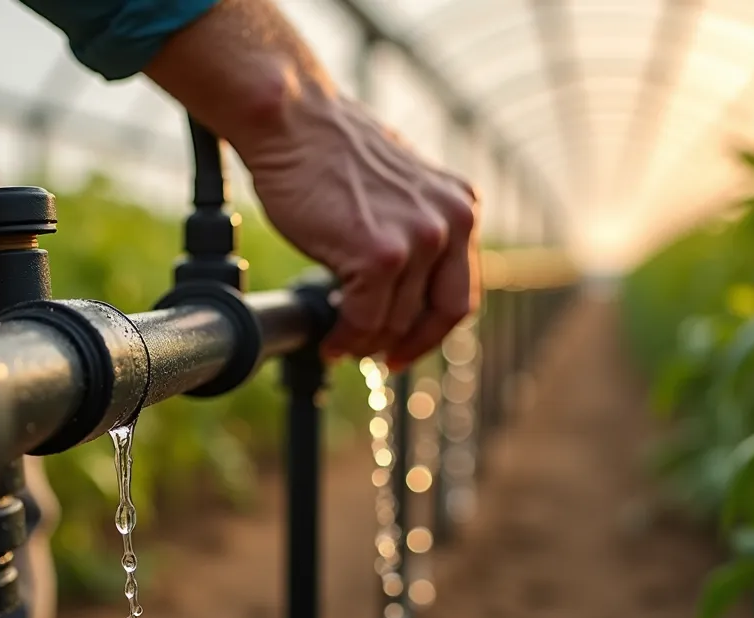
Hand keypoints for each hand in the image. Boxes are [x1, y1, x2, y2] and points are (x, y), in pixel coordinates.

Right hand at [142, 0, 480, 367]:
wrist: (292, 123)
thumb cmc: (329, 154)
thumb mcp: (398, 191)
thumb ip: (415, 230)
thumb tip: (406, 290)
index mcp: (461, 207)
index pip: (461, 292)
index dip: (433, 330)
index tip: (407, 347)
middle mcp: (451, 222)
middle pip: (442, 314)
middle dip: (408, 343)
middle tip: (377, 357)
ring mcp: (419, 239)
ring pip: (397, 322)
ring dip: (365, 341)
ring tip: (340, 340)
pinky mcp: (380, 256)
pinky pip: (365, 321)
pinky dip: (344, 338)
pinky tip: (328, 338)